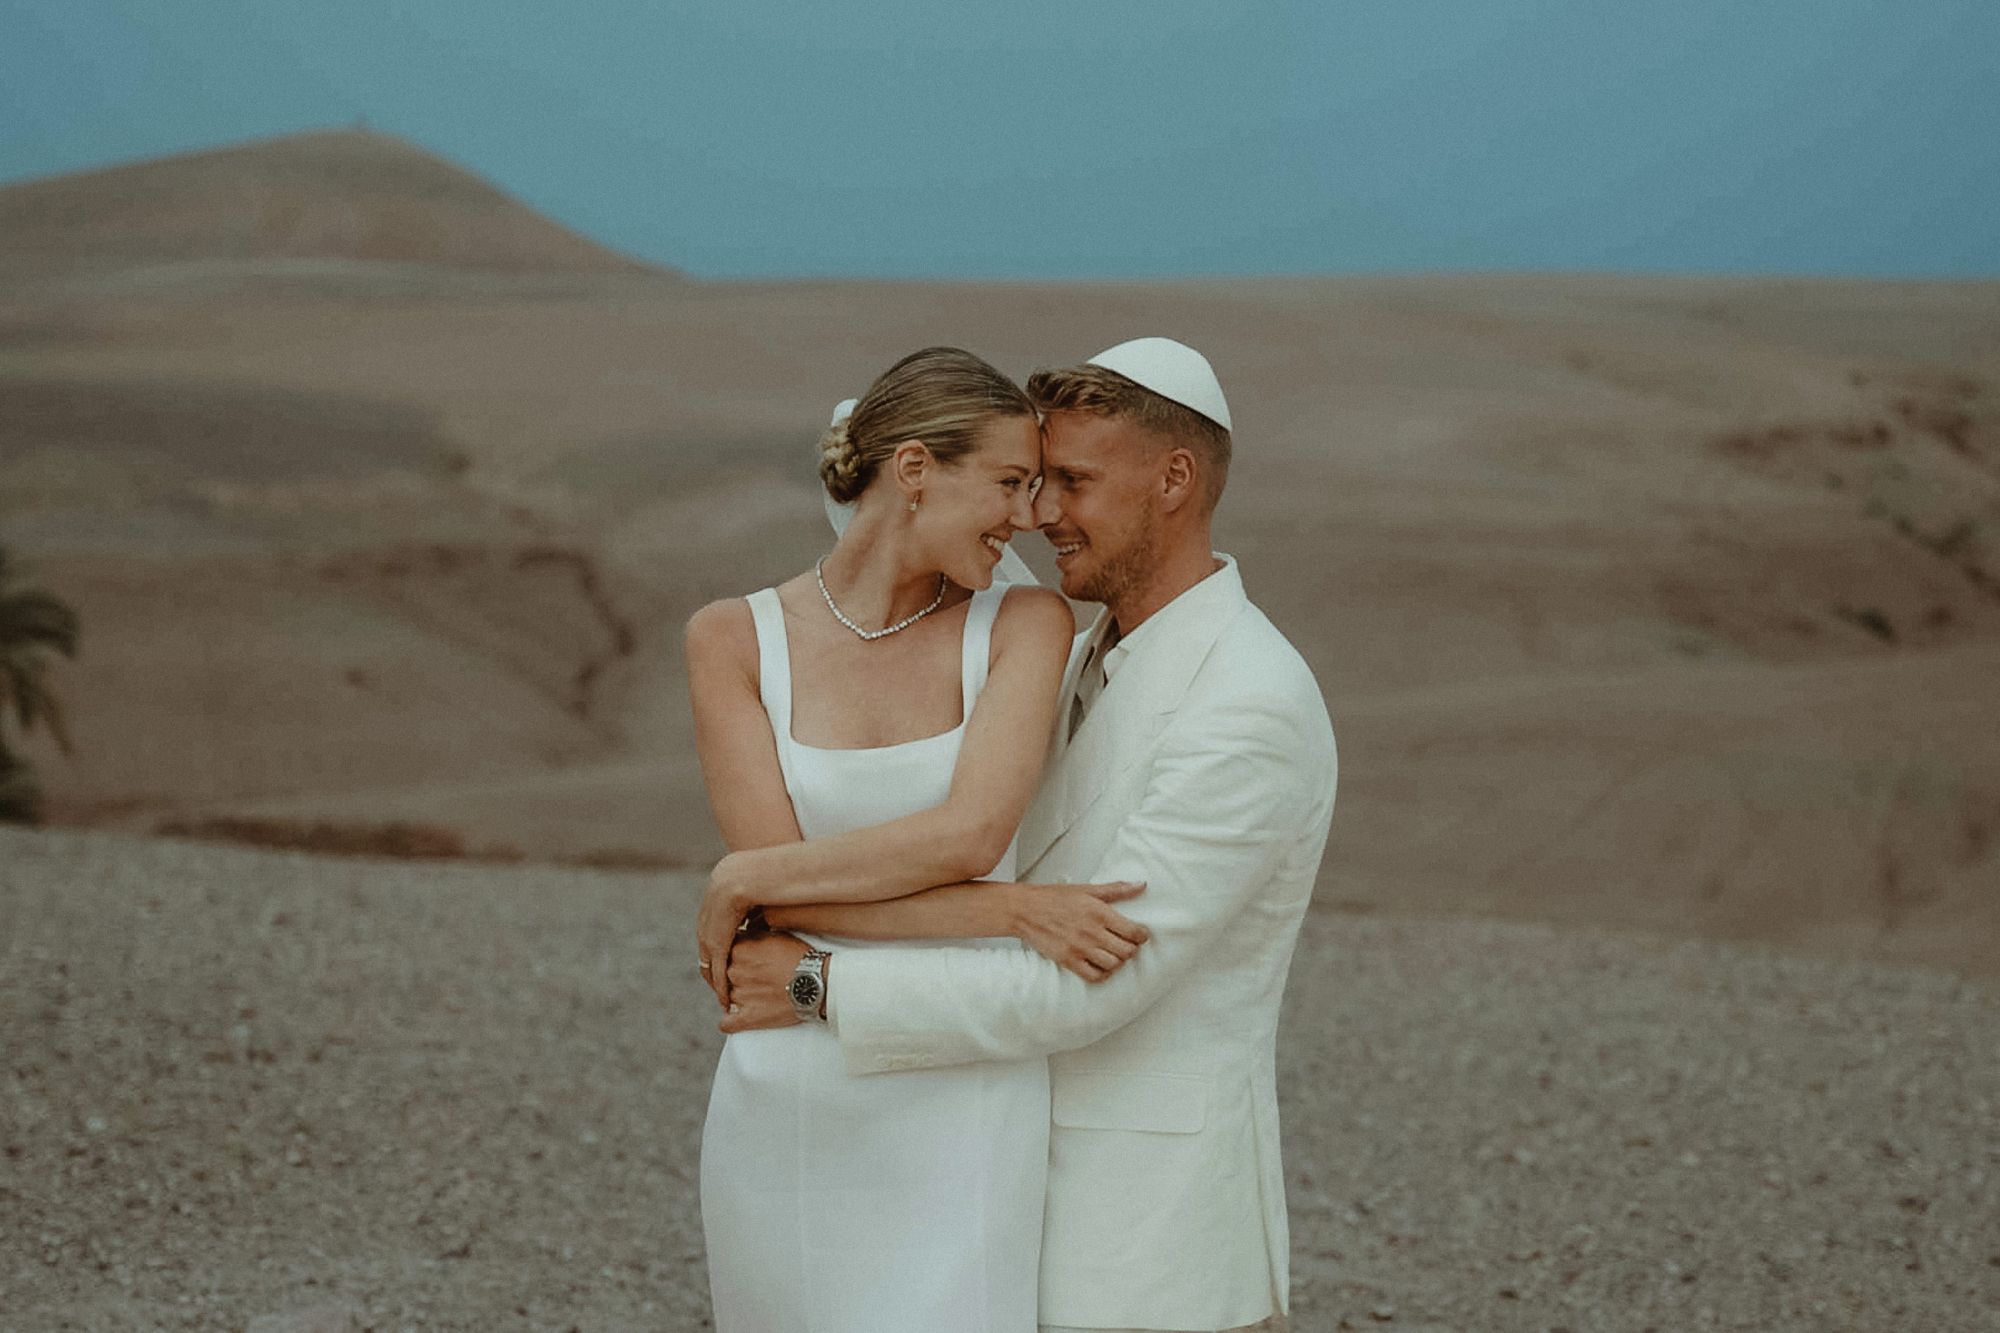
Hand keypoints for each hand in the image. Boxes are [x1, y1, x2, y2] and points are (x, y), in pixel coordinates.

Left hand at [696, 857, 754, 1007]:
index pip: (711, 942)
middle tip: (726, 992)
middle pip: (706, 958)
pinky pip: (717, 971)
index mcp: (711, 913)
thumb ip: (751, 917)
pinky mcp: (717, 944)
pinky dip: (720, 987)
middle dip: (714, 976)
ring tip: (727, 1000)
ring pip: (709, 968)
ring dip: (717, 985)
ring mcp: (708, 936)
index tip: (730, 971)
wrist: (747, 877)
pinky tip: (725, 999)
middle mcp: (705, 926)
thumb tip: (755, 925)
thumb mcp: (752, 903)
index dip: (720, 958)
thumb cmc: (759, 884)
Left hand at [719, 932, 812, 1033]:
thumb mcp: (776, 936)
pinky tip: (735, 1017)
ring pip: (726, 996)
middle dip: (737, 976)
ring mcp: (739, 996)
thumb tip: (741, 935)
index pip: (725, 952)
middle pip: (724, 974)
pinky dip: (729, 1021)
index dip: (737, 956)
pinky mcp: (748, 1017)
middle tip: (755, 977)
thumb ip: (753, 936)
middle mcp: (734, 972)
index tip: (748, 960)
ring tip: (757, 995)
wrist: (817, 983)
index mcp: (739, 950)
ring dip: (737, 996)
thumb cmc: (801, 957)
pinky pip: (726, 1023)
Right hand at [1010, 882, 1147, 981]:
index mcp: (1100, 912)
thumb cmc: (1054, 897)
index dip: (1142, 935)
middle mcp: (1092, 932)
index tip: (1139, 934)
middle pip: (1127, 951)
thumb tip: (1140, 885)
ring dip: (1118, 961)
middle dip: (1131, 949)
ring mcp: (1080, 948)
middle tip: (1126, 944)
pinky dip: (1102, 974)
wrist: (1025, 909)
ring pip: (1113, 965)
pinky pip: (1094, 976)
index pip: (1134, 932)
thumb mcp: (1088, 889)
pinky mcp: (1068, 961)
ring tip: (1113, 953)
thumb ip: (1117, 889)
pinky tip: (1101, 965)